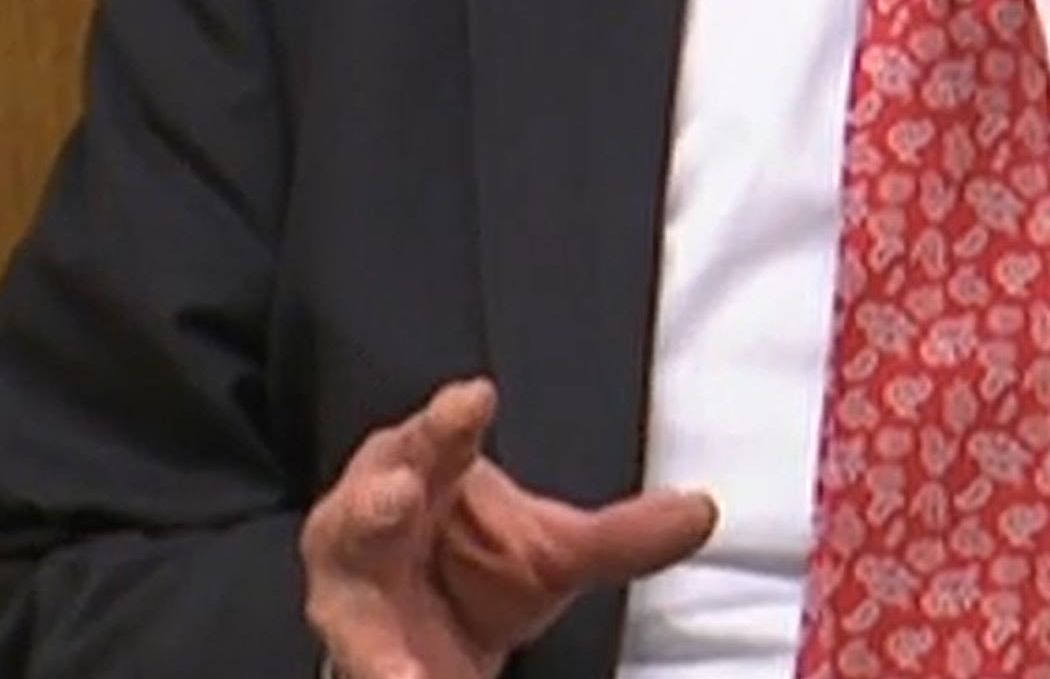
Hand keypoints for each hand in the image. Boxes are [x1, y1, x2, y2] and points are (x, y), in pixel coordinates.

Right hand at [300, 377, 717, 678]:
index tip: (476, 398)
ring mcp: (351, 597)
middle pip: (366, 505)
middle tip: (399, 492)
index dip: (450, 418)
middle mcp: (369, 528)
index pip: (433, 436)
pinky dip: (389, 676)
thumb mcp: (555, 551)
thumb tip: (704, 512)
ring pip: (345, 595)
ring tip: (399, 647)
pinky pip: (367, 667)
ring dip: (368, 613)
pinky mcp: (355, 654)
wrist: (419, 640)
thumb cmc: (476, 569)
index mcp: (420, 472)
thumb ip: (622, 536)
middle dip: (377, 497)